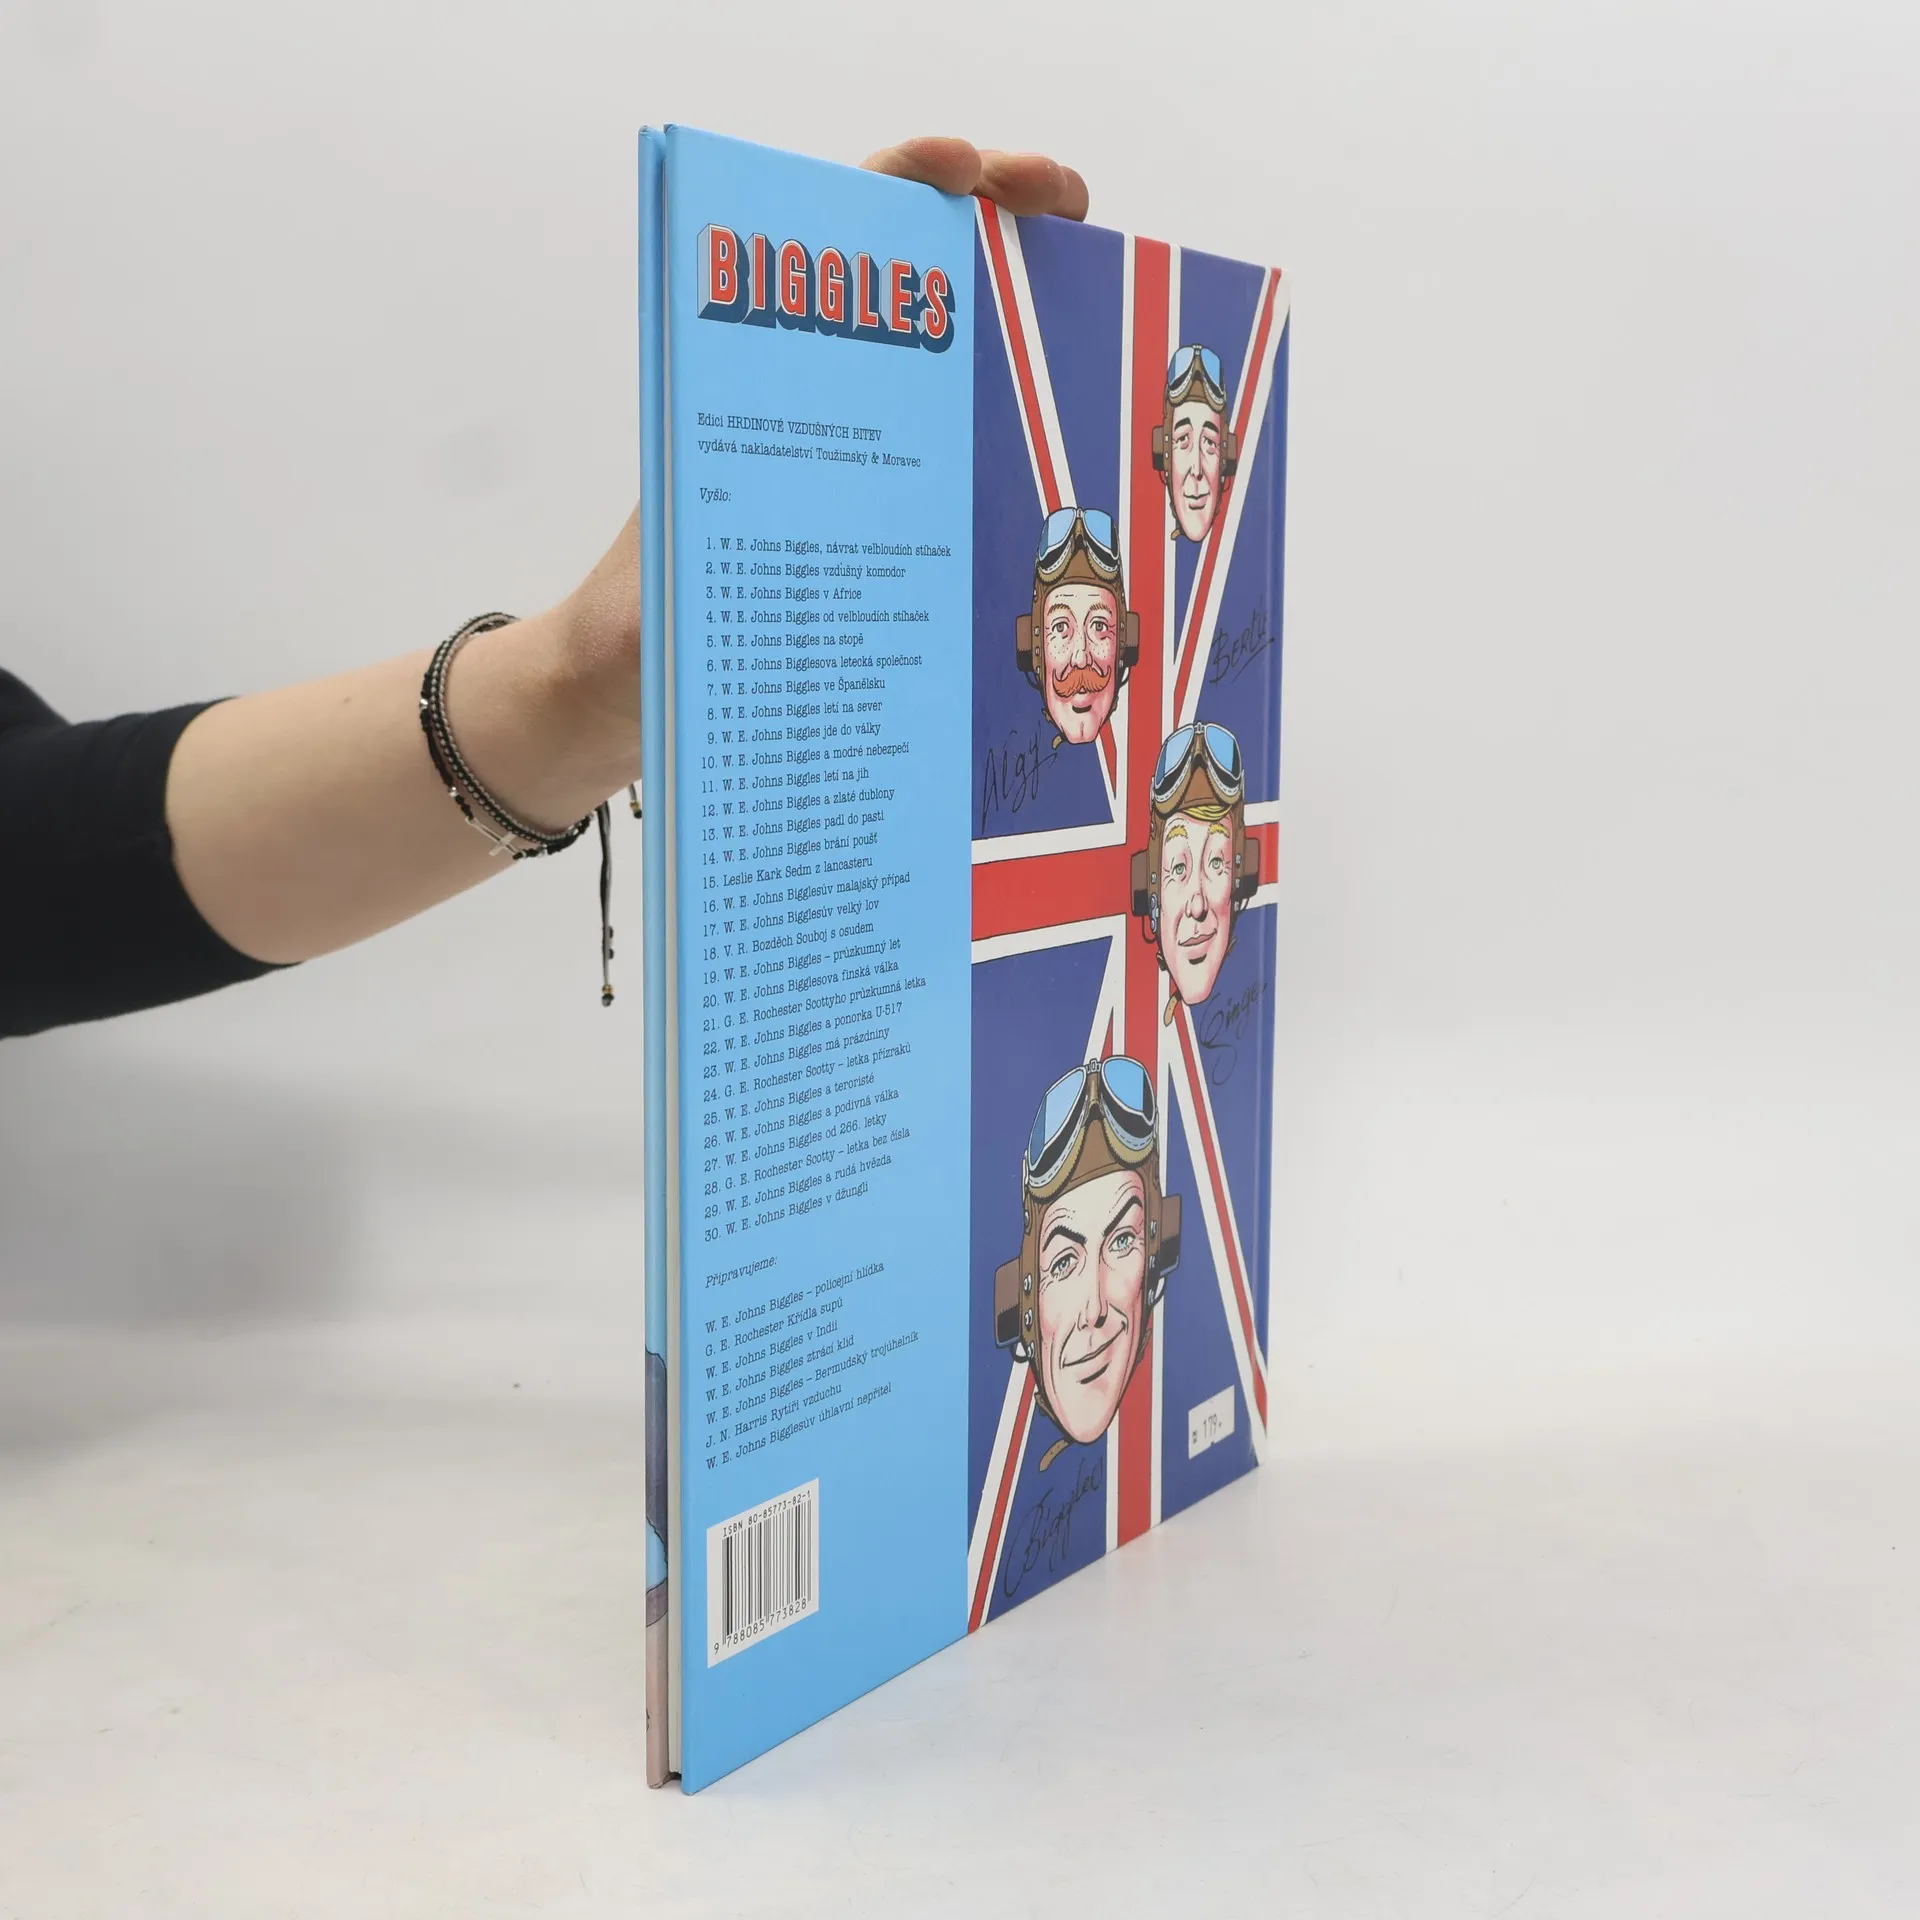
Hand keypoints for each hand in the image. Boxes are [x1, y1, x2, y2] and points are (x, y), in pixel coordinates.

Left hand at [549, 137, 1090, 792]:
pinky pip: (953, 456)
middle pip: (912, 276)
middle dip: (998, 223)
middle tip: (1076, 211)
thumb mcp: (656, 610)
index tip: (972, 171)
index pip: (829, 243)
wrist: (620, 690)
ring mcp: (844, 458)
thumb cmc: (628, 635)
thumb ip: (687, 606)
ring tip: (1100, 303)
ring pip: (946, 360)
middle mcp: (804, 406)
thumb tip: (729, 605)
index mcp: (747, 390)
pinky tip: (1075, 447)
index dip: (903, 184)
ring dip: (1024, 321)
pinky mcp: (866, 519)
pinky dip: (1012, 433)